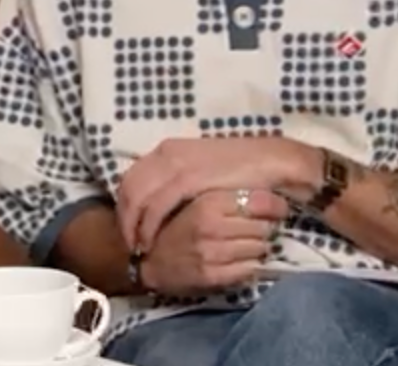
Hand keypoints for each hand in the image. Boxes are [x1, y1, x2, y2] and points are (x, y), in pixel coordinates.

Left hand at [117, 137, 318, 250]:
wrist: (274, 161)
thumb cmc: (243, 169)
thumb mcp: (202, 171)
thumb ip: (180, 180)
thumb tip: (163, 199)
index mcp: (168, 150)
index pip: (132, 177)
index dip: (124, 203)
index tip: (126, 225)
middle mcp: (166, 153)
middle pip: (128, 187)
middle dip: (123, 216)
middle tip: (127, 241)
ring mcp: (175, 164)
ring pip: (136, 198)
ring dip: (132, 225)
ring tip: (136, 247)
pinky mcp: (188, 179)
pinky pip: (156, 205)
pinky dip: (147, 226)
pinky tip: (149, 242)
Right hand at [139, 188, 289, 295]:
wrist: (149, 260)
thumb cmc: (176, 226)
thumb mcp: (195, 199)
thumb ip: (224, 192)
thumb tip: (267, 188)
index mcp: (206, 202)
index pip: (261, 201)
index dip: (273, 206)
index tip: (275, 210)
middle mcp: (209, 225)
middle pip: (264, 225)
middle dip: (262, 228)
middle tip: (251, 229)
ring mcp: (211, 251)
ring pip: (261, 248)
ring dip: (257, 247)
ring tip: (242, 244)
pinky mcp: (212, 275)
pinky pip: (251, 269)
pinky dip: (251, 265)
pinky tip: (238, 261)